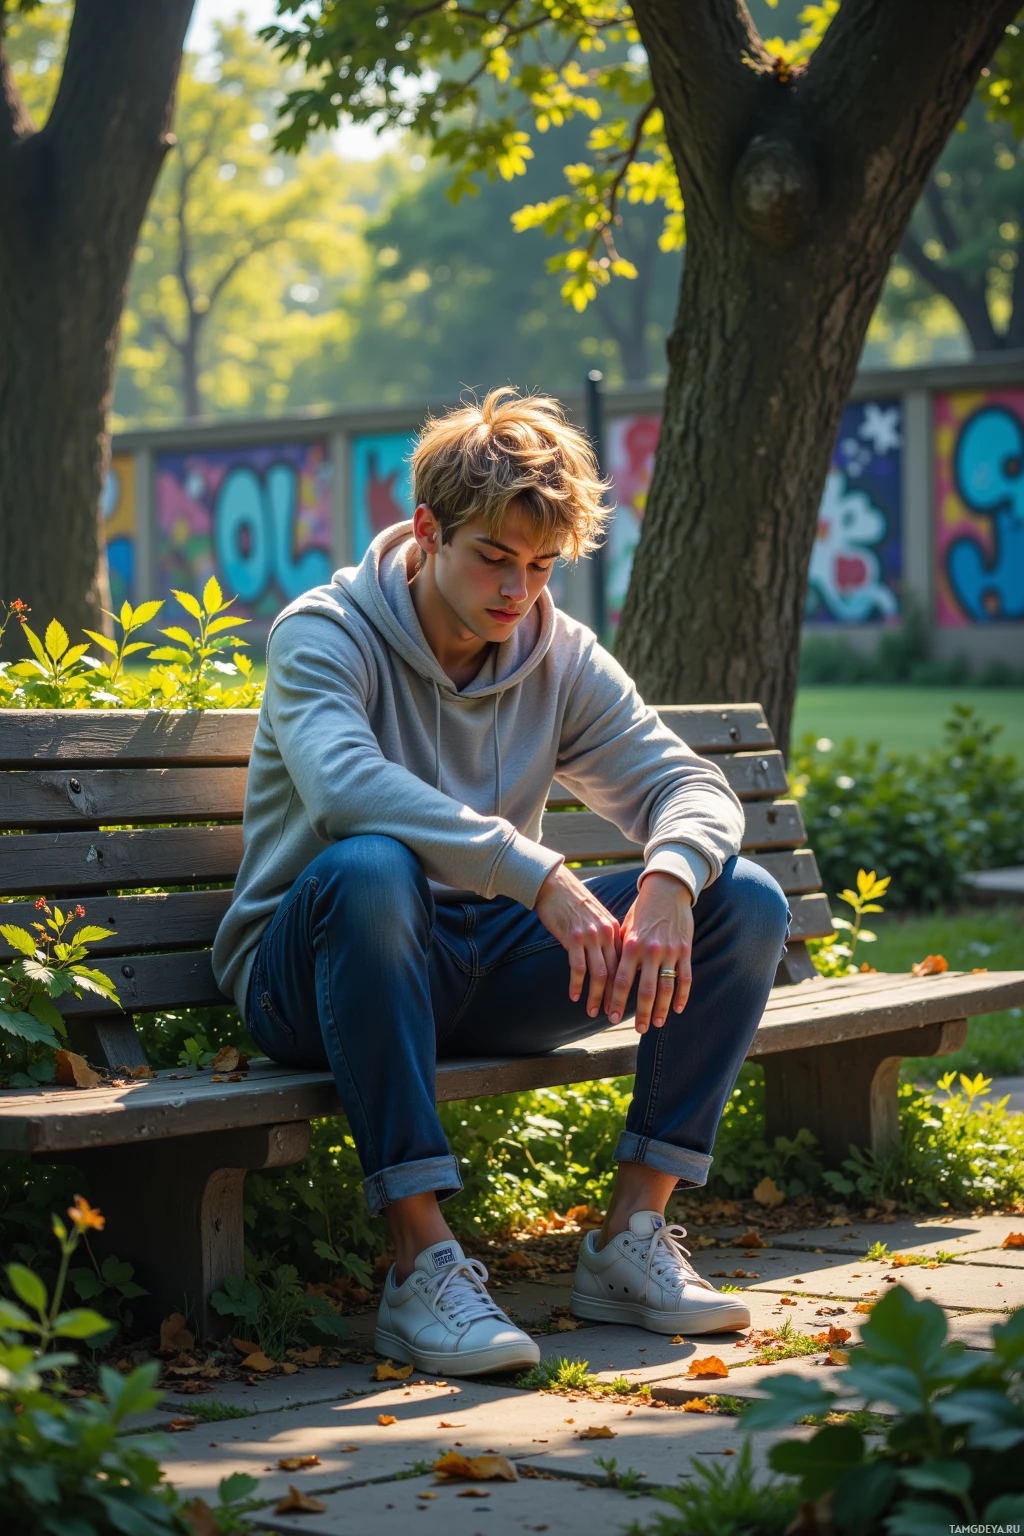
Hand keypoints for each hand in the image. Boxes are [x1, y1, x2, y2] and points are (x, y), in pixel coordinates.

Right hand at [535, 864, 620, 1018]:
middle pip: (616, 973)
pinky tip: (574, 996)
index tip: (624, 1004)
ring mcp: (591, 936)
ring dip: (597, 996)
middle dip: (615, 998)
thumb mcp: (597, 918)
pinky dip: (577, 984)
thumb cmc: (574, 902)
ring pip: (599, 974)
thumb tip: (610, 960)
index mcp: (615, 930)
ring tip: (593, 1012)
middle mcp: (607, 934)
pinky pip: (578, 967)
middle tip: (614, 1017)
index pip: (625, 965)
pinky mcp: (573, 937)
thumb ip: (605, 937)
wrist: (555, 884)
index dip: (626, 988)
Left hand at [605, 872, 693, 1033]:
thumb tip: (610, 977)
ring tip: (658, 1024)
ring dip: (663, 1010)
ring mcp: (670, 951)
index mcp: (631, 946)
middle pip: (646, 991)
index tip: (611, 1017)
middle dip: (642, 1014)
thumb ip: (620, 953)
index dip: (617, 1002)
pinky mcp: (685, 950)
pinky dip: (683, 996)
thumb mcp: (625, 929)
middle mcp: (650, 951)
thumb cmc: (641, 911)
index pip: (622, 981)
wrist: (666, 890)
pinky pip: (685, 978)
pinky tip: (678, 1008)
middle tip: (639, 1030)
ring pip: (667, 988)